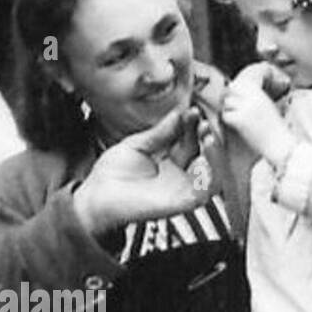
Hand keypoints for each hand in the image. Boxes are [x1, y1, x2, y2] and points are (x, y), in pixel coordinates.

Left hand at [73, 106, 211, 236]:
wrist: (96, 199)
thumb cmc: (111, 177)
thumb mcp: (138, 144)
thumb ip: (160, 131)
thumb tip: (178, 112)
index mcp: (169, 160)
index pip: (190, 138)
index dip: (193, 123)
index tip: (192, 110)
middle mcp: (178, 174)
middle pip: (204, 152)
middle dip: (206, 134)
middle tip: (202, 119)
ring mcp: (182, 188)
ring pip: (211, 170)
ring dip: (215, 151)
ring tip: (207, 133)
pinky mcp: (183, 201)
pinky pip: (206, 188)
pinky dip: (210, 170)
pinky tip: (206, 155)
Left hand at [221, 64, 294, 164]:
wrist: (279, 144)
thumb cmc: (274, 129)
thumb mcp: (266, 106)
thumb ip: (253, 98)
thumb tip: (234, 91)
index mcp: (261, 94)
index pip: (240, 82)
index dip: (234, 89)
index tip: (235, 98)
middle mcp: (253, 98)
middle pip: (231, 90)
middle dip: (228, 98)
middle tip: (231, 108)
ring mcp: (246, 108)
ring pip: (226, 103)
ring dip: (227, 110)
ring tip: (234, 118)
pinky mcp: (240, 120)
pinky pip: (226, 116)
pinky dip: (227, 121)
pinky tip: (234, 126)